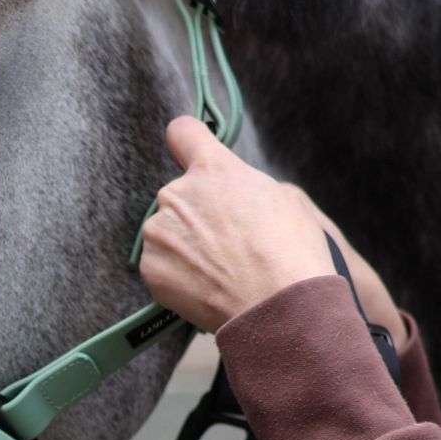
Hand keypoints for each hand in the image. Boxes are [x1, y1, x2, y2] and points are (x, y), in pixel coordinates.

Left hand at [139, 116, 406, 350]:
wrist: (277, 306)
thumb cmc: (290, 253)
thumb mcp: (283, 198)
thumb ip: (245, 186)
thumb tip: (234, 197)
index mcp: (213, 169)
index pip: (183, 133)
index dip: (189, 144)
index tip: (190, 153)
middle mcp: (178, 194)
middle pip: (178, 195)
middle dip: (195, 214)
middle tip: (226, 242)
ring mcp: (159, 232)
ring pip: (166, 232)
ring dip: (183, 246)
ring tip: (218, 270)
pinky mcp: (150, 268)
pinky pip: (159, 265)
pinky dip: (176, 275)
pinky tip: (205, 286)